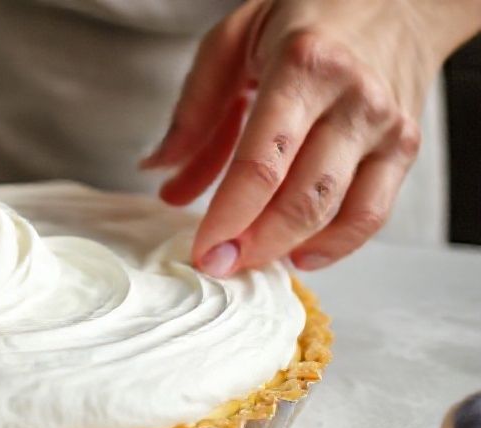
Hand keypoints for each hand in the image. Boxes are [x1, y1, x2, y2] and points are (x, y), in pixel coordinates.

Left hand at [142, 0, 480, 275]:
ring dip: (287, 249)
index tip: (201, 249)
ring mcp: (385, 126)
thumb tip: (160, 171)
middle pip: (302, 198)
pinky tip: (298, 255)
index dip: (228, 217)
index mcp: (303, 65)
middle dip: (254, 244)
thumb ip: (195, 109)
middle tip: (217, 265)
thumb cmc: (308, 16)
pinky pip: (372, 214)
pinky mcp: (405, 147)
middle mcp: (352, 98)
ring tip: (248, 260)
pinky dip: (334, 246)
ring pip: (338, 213)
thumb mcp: (235, 40)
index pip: (262, 163)